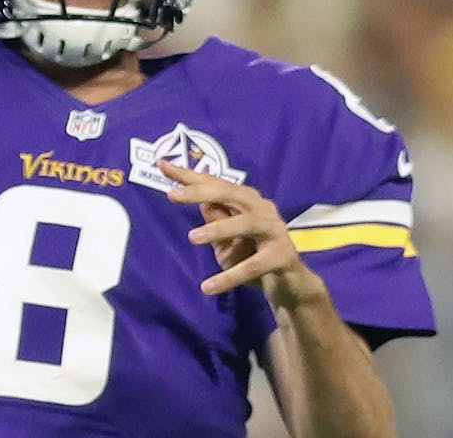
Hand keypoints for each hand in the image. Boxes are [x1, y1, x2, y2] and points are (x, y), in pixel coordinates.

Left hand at [162, 161, 326, 308]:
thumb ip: (214, 218)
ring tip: (192, 238)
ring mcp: (276, 231)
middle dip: (200, 192)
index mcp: (246, 201)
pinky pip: (254, 265)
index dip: (189, 175)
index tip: (162, 165)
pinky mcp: (283, 256)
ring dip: (218, 229)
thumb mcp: (226, 239)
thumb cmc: (252, 256)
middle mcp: (262, 209)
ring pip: (246, 224)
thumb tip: (200, 201)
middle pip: (231, 193)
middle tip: (172, 195)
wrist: (290, 285)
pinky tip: (208, 287)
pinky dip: (230, 276)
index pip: (215, 184)